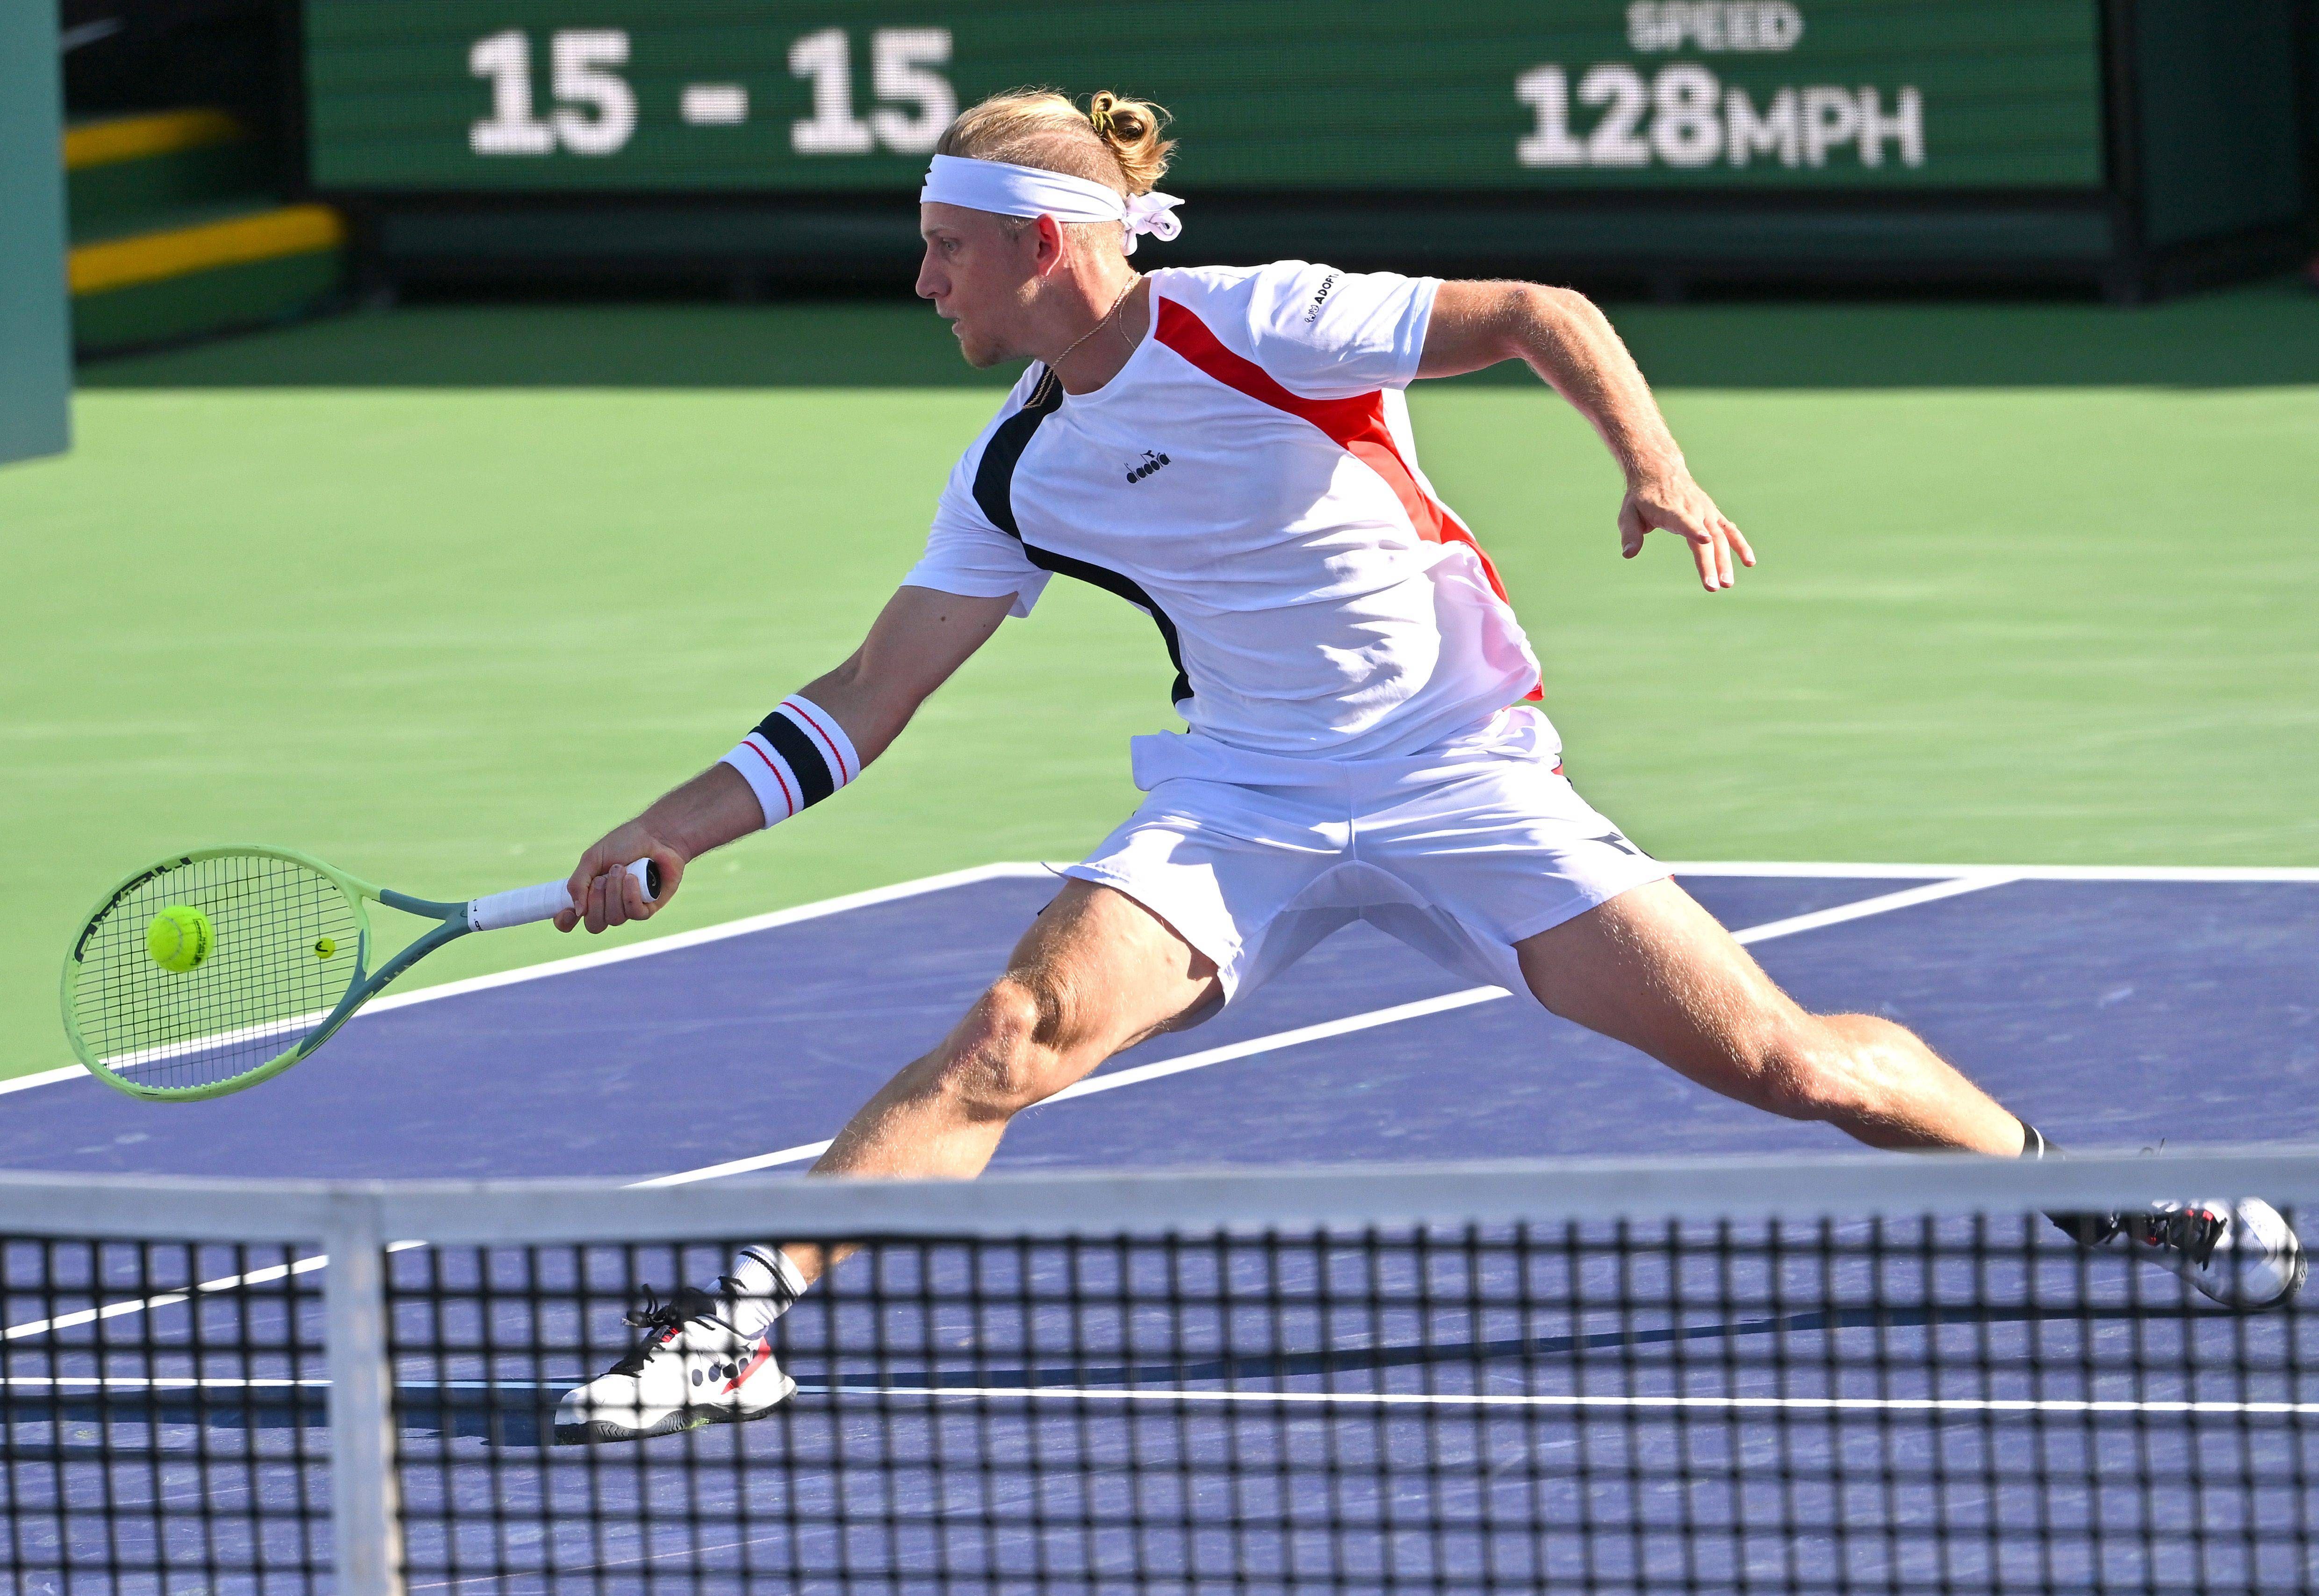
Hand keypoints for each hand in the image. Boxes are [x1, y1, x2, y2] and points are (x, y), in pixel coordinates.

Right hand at [554, 821, 686, 933]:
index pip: (571, 920)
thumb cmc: (624, 843)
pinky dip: (631, 896)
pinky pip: (635, 914)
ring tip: (622, 870)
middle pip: (594, 924)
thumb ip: (578, 883)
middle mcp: (608, 905)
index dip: (565, 922)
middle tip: (603, 878)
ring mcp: (628, 908)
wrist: (656, 835)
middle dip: (597, 901)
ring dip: (615, 892)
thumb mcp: (592, 858)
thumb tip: (577, 911)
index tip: (567, 912)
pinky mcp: (648, 908)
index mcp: (590, 894)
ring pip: (615, 918)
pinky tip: (634, 879)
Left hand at [1618, 468, 1754, 591]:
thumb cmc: (1642, 497)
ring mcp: (1706, 512)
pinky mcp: (1713, 515)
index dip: (1694, 529)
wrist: (1660, 470)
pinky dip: (1740, 545)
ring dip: (1726, 561)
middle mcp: (1693, 510)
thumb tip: (1628, 554)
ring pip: (1720, 537)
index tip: (1704, 539)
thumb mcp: (1628, 513)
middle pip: (1706, 537)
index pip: (1684, 520)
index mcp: (1671, 510)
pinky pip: (1730, 531)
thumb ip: (1630, 533)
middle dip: (1710, 562)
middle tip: (1714, 587)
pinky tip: (1749, 562)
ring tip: (1728, 583)